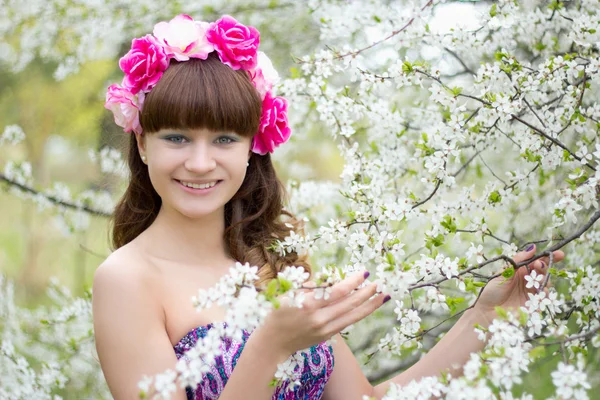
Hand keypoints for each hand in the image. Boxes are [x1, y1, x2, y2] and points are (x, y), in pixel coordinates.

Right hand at [256, 271, 388, 355]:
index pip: (337, 291)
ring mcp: (324, 329)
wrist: (272, 342)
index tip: (365, 273)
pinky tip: (367, 307)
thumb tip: (327, 282)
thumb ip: (309, 286)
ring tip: (383, 297)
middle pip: (349, 304)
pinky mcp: (326, 336)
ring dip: (370, 306)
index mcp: (308, 303)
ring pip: (353, 316)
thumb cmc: (277, 312)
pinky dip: (358, 314)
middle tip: (380, 283)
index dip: (353, 282)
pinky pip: (346, 323)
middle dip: (367, 293)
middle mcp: (319, 318)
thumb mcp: (288, 294)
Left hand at [473, 244, 564, 322]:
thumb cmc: (492, 292)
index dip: (547, 257)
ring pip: (545, 284)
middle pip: (543, 272)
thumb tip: (532, 248)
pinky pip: (544, 298)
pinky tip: (540, 290)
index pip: (536, 262)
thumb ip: (518, 261)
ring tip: (536, 278)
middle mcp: (528, 281)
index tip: (558, 253)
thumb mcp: (503, 273)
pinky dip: (544, 293)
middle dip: (545, 266)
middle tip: (539, 265)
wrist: (486, 312)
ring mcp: (531, 293)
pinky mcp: (534, 306)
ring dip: (543, 279)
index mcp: (520, 271)